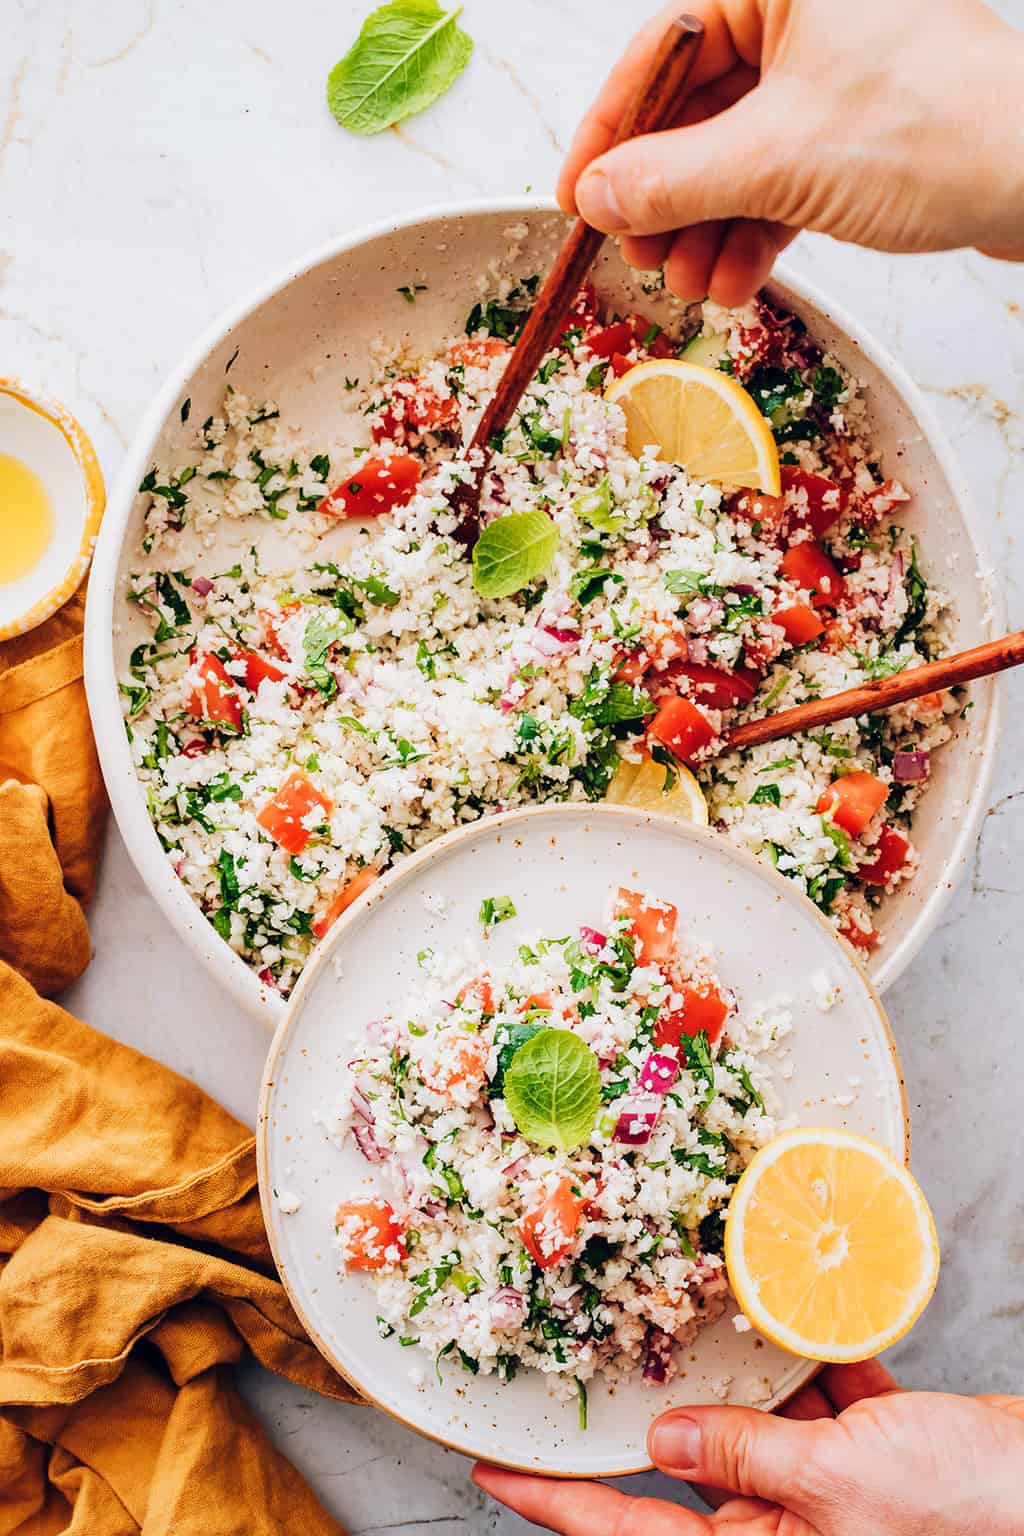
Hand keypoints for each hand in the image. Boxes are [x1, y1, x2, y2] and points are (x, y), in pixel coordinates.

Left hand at [473, 1359, 1023, 1533]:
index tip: (495, 1474)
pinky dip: (809, 1359)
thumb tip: (666, 1439)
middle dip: (647, 1418)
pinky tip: (797, 1312)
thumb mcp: (840, 1482)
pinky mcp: (876, 1455)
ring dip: (737, 1374)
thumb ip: (745, 1456)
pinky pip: (821, 1402)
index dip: (556, 1506)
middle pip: (689, 1474)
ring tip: (683, 1314)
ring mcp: (831, 1493)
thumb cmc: (966, 1513)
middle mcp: (790, 1530)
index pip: (631, 1533)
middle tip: (583, 1372)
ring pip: (756, 1427)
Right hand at [557, 0, 1023, 305]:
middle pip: (695, 109)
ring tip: (692, 286)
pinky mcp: (860, 126)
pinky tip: (737, 283)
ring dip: (706, 229)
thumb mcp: (778, 160)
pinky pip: (781, 177)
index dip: (609, 134)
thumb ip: (672, 179)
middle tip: (640, 259)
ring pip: (735, 153)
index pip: (661, 50)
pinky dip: (754, 232)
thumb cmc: (934, 131)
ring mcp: (834, 71)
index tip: (576, 200)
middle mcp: (804, 13)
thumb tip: (596, 197)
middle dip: (665, 197)